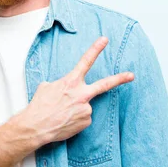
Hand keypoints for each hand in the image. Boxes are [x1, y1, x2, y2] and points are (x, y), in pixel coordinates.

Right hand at [17, 37, 134, 145]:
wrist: (36, 126)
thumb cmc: (39, 106)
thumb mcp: (46, 87)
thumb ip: (61, 85)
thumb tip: (65, 90)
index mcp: (71, 81)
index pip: (85, 61)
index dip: (96, 49)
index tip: (104, 40)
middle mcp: (81, 94)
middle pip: (104, 84)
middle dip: (119, 79)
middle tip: (131, 75)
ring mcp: (86, 109)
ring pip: (84, 106)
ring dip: (76, 109)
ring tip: (61, 114)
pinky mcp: (86, 121)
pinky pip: (83, 118)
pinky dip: (76, 119)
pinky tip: (65, 121)